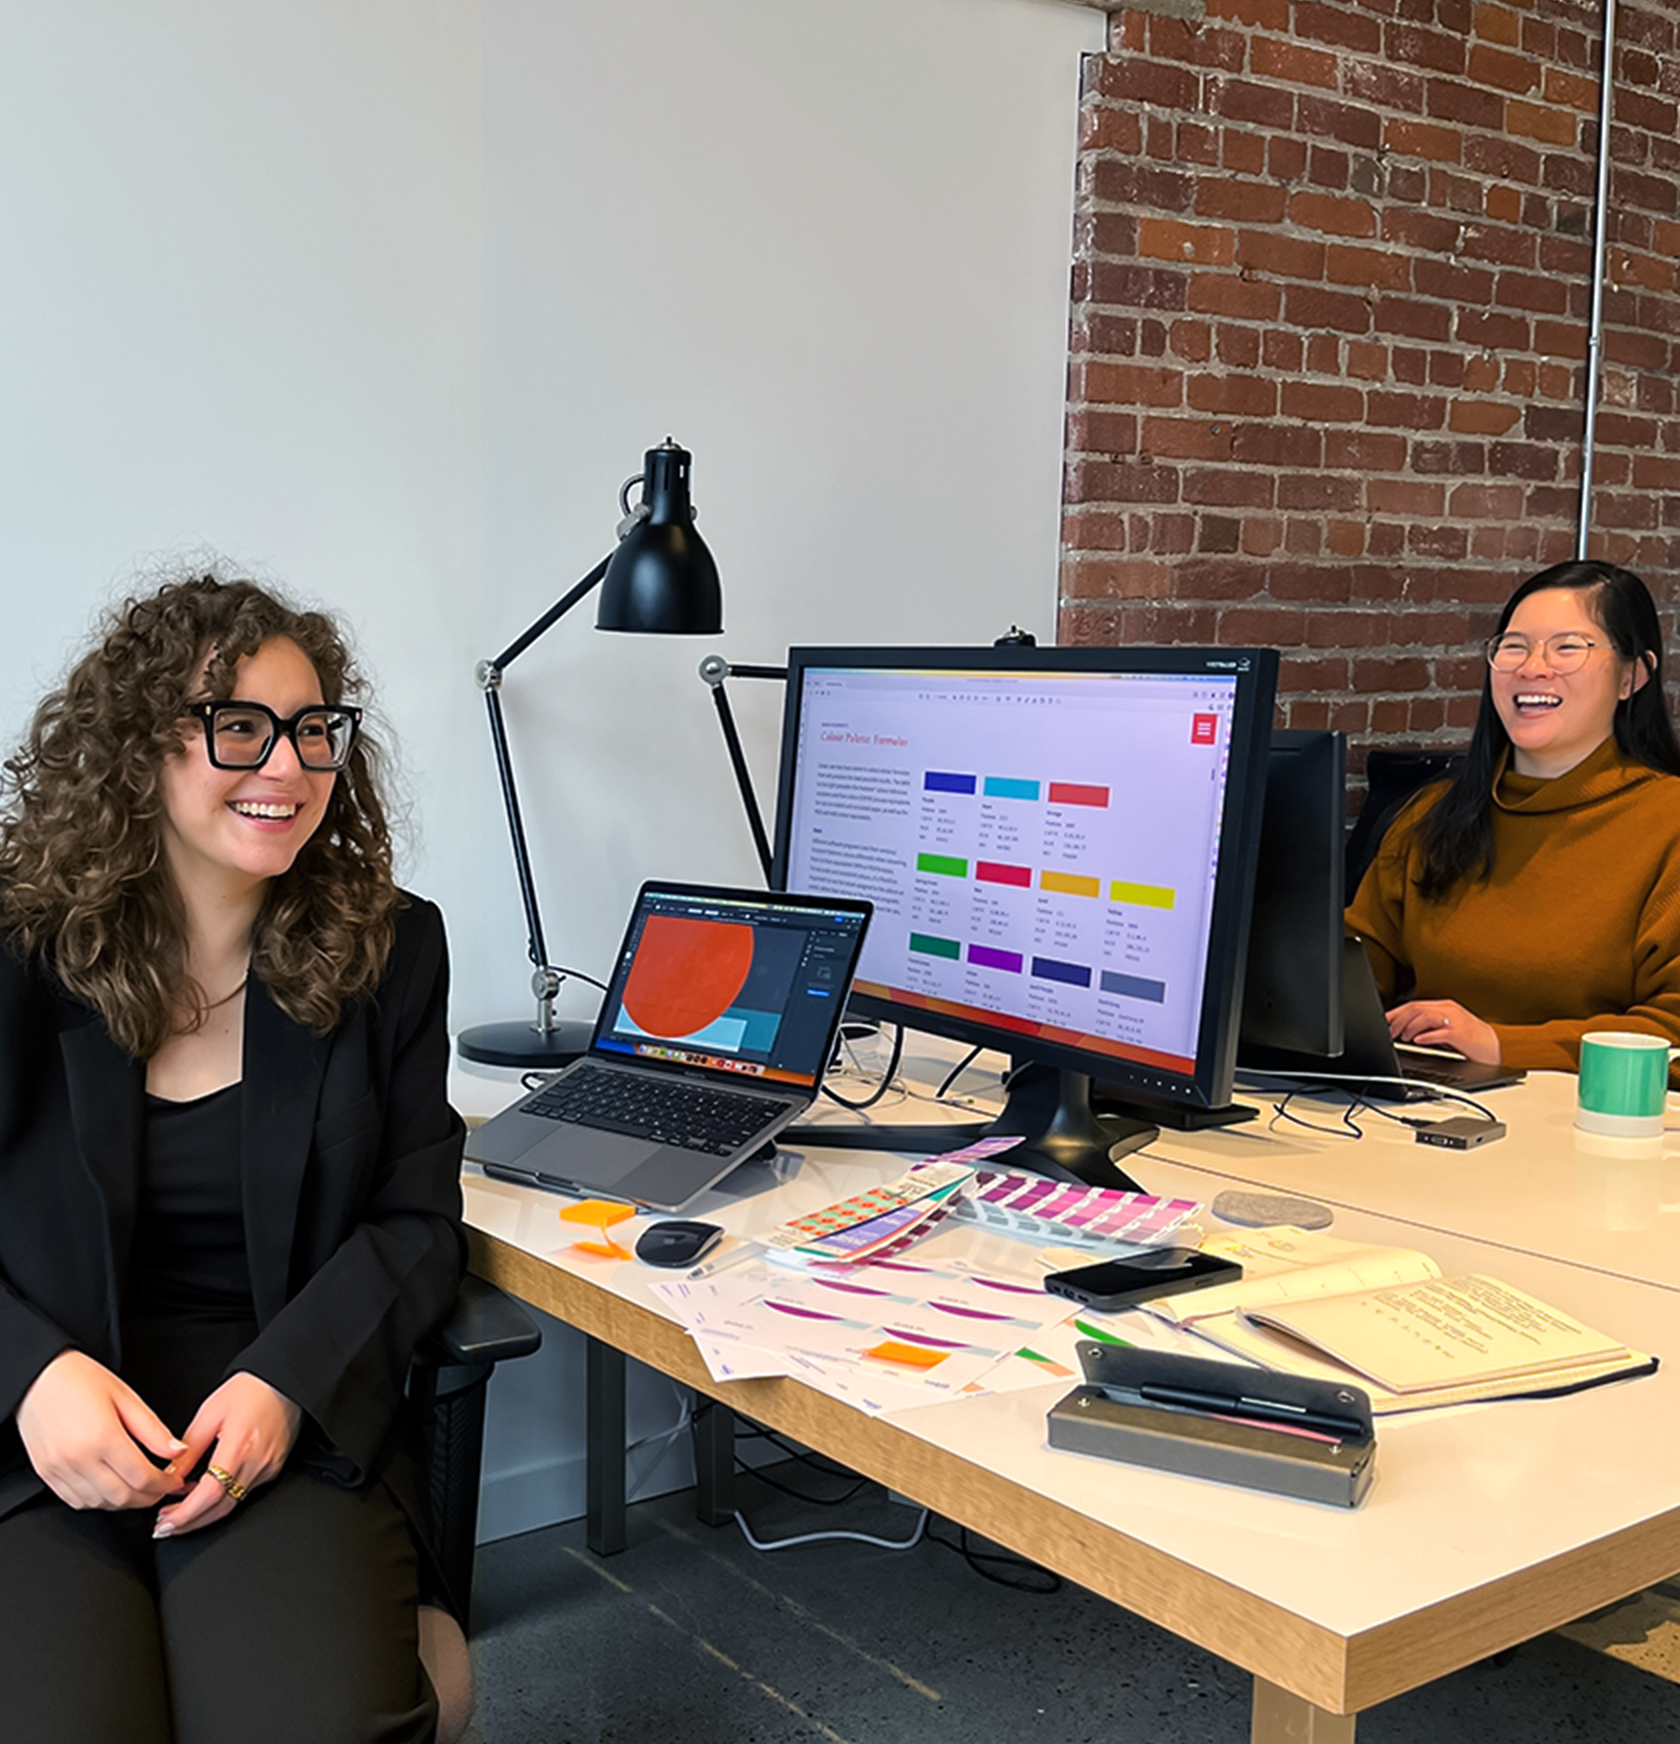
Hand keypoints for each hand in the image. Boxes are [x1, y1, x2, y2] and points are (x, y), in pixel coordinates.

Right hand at [16, 1351, 188, 1510]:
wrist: (37, 1377)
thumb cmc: (80, 1379)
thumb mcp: (126, 1396)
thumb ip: (153, 1430)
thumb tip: (177, 1452)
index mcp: (102, 1437)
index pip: (142, 1477)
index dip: (165, 1484)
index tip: (176, 1481)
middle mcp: (78, 1459)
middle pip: (122, 1497)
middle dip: (149, 1497)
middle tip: (163, 1487)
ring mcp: (59, 1470)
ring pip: (99, 1504)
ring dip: (124, 1502)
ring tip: (141, 1488)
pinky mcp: (46, 1474)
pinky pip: (76, 1501)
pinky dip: (99, 1501)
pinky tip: (112, 1487)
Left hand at [154, 1372, 302, 1538]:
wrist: (285, 1380)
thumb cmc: (251, 1389)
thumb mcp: (209, 1413)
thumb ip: (188, 1450)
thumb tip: (168, 1477)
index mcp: (240, 1446)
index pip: (210, 1493)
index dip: (184, 1514)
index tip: (164, 1523)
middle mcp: (258, 1462)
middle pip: (220, 1508)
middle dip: (189, 1523)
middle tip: (164, 1527)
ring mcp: (268, 1468)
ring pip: (232, 1505)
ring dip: (203, 1515)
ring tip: (178, 1514)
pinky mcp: (273, 1469)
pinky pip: (243, 1493)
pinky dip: (221, 1500)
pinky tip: (204, 1496)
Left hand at [1386, 999, 1500, 1063]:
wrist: (1490, 1046)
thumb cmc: (1466, 1037)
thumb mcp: (1444, 1027)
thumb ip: (1426, 1024)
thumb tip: (1401, 1028)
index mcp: (1443, 1006)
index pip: (1414, 1004)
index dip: (1396, 1012)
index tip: (1384, 1021)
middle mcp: (1448, 1009)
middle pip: (1417, 1009)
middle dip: (1400, 1020)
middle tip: (1390, 1032)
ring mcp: (1455, 1020)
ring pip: (1426, 1017)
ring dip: (1410, 1027)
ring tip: (1403, 1037)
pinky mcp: (1461, 1033)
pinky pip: (1441, 1032)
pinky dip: (1427, 1036)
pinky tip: (1418, 1041)